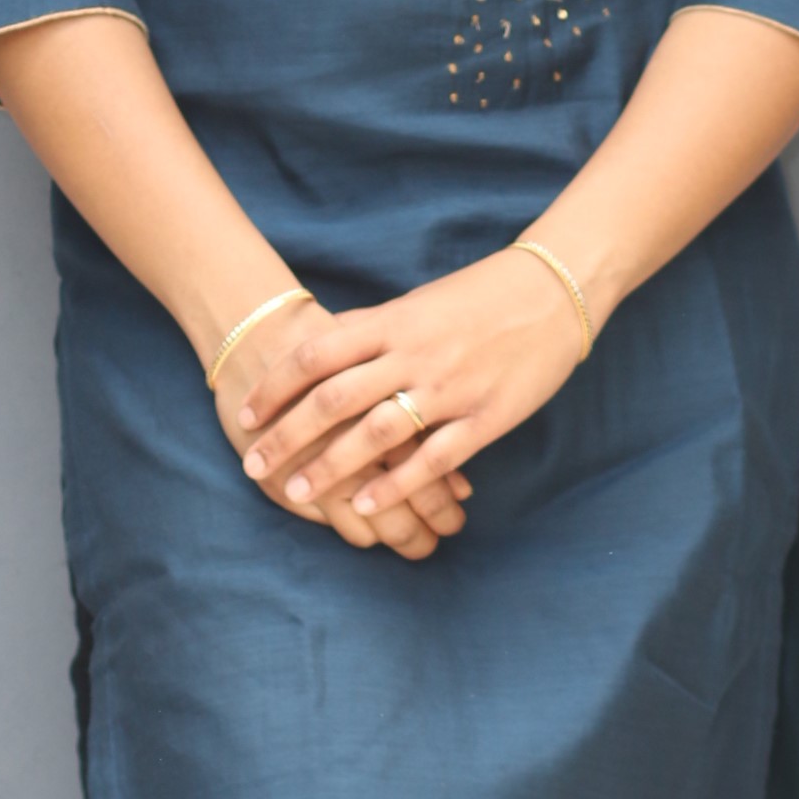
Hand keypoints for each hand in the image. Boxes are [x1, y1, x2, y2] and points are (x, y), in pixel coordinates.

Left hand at [236, 248, 587, 520]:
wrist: (554, 291)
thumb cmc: (480, 296)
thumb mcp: (417, 303)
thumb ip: (370, 329)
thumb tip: (320, 348)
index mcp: (393, 322)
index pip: (315, 353)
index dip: (274, 386)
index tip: (244, 414)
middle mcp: (414, 354)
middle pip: (333, 398)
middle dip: (287, 435)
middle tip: (253, 464)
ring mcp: (449, 388)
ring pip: (377, 434)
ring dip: (331, 467)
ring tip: (297, 494)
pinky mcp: (485, 418)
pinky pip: (433, 459)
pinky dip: (395, 486)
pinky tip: (366, 507)